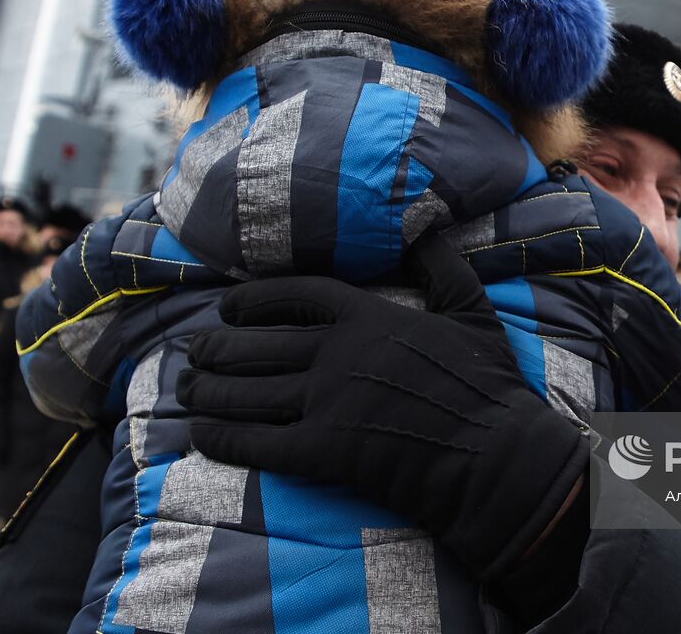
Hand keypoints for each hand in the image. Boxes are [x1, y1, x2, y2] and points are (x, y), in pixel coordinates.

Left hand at [177, 237, 591, 579]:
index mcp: (369, 315)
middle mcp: (338, 353)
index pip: (296, 294)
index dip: (254, 299)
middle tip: (193, 351)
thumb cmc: (489, 383)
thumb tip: (425, 227)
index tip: (228, 307)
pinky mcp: (325, 452)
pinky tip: (200, 432)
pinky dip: (223, 436)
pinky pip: (259, 442)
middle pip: (258, 344)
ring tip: (185, 388)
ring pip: (249, 392)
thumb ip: (442, 266)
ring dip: (208, 389)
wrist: (496, 454)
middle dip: (218, 348)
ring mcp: (328, 402)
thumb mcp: (473, 310)